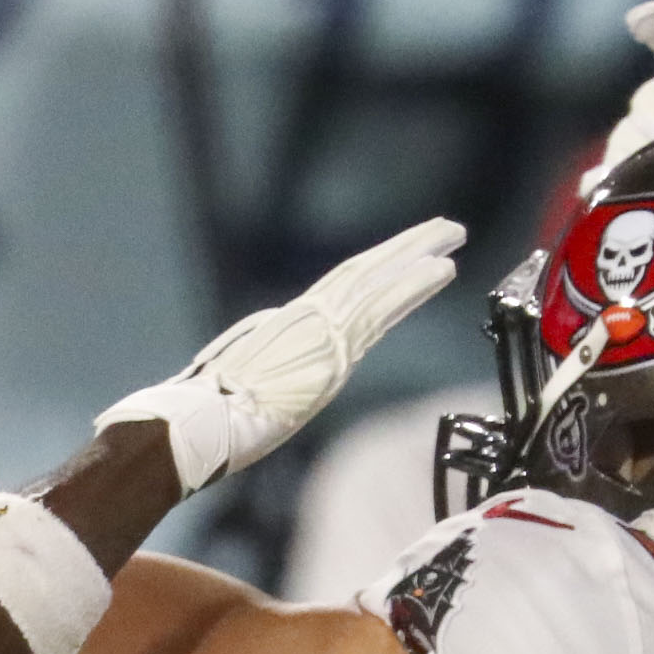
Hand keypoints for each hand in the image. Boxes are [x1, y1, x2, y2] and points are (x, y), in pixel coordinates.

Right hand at [94, 216, 467, 495]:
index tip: (400, 261)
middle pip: (363, 274)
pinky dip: (413, 285)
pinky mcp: (332, 343)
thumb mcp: (244, 392)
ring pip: (378, 280)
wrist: (202, 425)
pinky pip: (383, 305)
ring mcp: (321, 328)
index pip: (341, 293)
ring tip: (452, 235)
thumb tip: (269, 389)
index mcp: (289, 330)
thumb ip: (269, 381)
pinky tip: (442, 269)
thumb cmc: (207, 422)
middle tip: (442, 228)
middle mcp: (308, 320)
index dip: (374, 275)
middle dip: (403, 250)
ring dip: (418, 256)